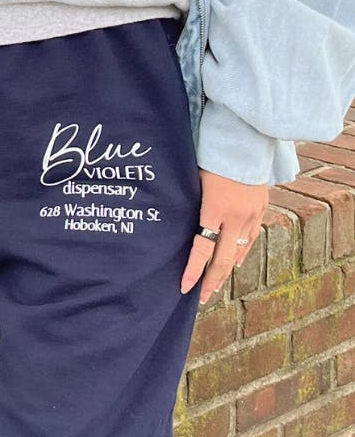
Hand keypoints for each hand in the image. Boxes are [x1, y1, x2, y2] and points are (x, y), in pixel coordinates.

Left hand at [180, 168, 268, 303]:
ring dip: (226, 271)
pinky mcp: (261, 208)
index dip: (192, 271)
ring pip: (239, 252)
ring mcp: (251, 214)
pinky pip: (251, 238)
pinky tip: (234, 264)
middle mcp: (235, 216)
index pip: (202, 250)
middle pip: (222, 259)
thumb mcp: (193, 181)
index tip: (184, 287)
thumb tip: (174, 227)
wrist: (246, 139)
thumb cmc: (212, 156)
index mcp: (214, 209)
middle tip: (201, 297)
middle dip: (210, 281)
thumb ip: (188, 206)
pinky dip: (241, 254)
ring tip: (215, 286)